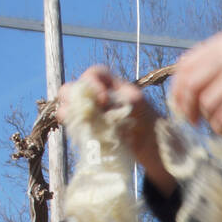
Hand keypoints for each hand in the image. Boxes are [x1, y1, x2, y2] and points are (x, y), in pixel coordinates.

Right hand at [56, 65, 175, 194]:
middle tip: (77, 109)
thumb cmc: (149, 121)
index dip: (92, 82)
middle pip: (75, 89)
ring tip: (71, 119)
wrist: (153, 147)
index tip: (102, 99)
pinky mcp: (90, 131)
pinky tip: (77, 132)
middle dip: (72, 96)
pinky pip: (75, 125)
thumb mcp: (138, 106)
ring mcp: (91, 114)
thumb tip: (103, 103)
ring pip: (70, 107)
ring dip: (68, 111)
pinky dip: (74, 127)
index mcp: (111, 85)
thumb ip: (121, 100)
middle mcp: (97, 97)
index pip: (95, 74)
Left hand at [169, 32, 221, 133]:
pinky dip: (220, 127)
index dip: (177, 89)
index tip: (179, 106)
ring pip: (207, 103)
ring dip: (206, 119)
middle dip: (187, 107)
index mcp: (221, 43)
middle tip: (191, 121)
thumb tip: (180, 88)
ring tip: (214, 124)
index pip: (185, 66)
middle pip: (192, 85)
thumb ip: (210, 65)